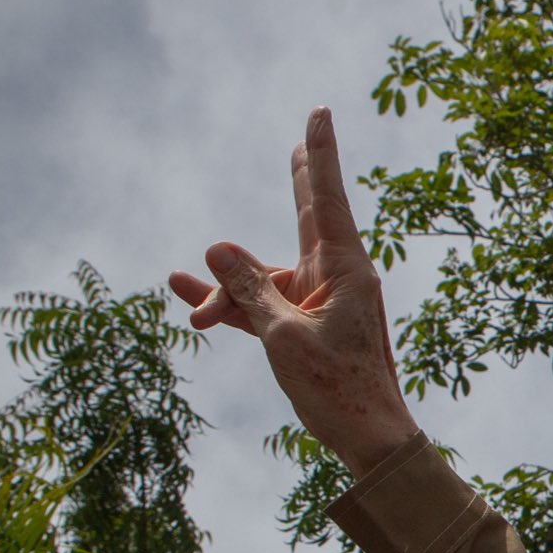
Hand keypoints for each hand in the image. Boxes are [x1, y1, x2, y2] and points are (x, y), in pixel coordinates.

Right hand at [170, 108, 418, 475]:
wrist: (367, 439)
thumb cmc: (337, 389)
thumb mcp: (282, 335)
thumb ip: (248, 289)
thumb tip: (217, 249)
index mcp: (345, 269)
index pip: (326, 198)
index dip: (318, 155)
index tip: (320, 114)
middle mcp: (336, 277)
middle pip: (306, 218)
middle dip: (299, 181)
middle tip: (303, 141)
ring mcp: (320, 302)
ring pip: (264, 279)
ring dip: (225, 295)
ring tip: (192, 316)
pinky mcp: (304, 327)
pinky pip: (261, 304)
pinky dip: (228, 304)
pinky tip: (185, 299)